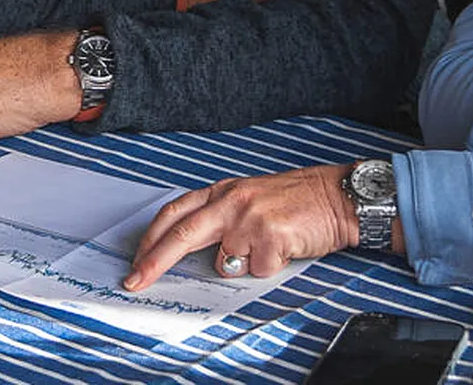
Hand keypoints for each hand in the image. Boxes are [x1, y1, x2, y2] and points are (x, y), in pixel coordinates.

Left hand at [123, 163, 356, 290]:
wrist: (338, 197)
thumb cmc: (297, 201)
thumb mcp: (250, 198)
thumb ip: (220, 218)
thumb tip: (192, 254)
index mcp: (223, 190)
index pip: (175, 213)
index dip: (151, 238)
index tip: (136, 262)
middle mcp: (232, 200)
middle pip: (181, 235)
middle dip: (154, 262)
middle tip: (134, 282)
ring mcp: (250, 217)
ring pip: (226, 263)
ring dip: (245, 264)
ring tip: (270, 245)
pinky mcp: (270, 235)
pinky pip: (256, 270)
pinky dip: (269, 267)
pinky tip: (285, 248)